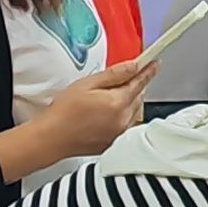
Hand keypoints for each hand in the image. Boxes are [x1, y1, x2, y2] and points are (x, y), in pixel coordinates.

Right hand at [23, 47, 166, 166]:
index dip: (148, 71)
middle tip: (130, 76)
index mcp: (117, 103)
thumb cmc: (65, 111)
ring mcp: (120, 133)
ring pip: (135, 112)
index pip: (139, 82)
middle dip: (137, 85)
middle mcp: (123, 120)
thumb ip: (114, 75)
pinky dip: (125, 115)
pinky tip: (111, 112)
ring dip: (131, 100)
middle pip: (139, 97)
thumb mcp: (87, 84)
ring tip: (115, 94)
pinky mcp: (114, 143)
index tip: (154, 63)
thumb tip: (133, 66)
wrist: (52, 138)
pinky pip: (127, 125)